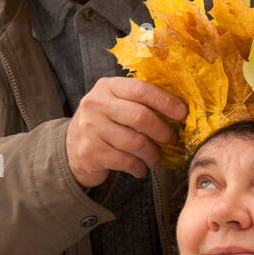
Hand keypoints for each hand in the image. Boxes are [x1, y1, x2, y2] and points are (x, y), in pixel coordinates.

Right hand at [65, 77, 186, 188]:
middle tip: (171, 140)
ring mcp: (91, 128)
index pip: (140, 89)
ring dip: (152, 154)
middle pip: (140, 117)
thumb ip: (138, 102)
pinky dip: (139, 167)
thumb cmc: (104, 124)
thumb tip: (180, 111)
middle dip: (162, 131)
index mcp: (107, 86)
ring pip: (135, 142)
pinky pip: (126, 161)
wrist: (71, 148)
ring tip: (155, 159)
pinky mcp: (90, 151)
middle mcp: (96, 104)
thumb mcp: (115, 103)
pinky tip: (141, 168)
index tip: (182, 113)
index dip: (165, 101)